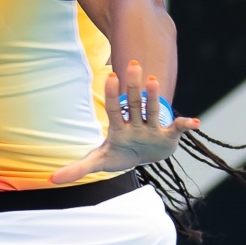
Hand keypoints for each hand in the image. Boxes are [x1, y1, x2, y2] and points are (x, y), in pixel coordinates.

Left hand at [50, 60, 199, 184]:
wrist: (142, 158)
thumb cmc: (118, 155)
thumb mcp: (98, 162)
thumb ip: (77, 169)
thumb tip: (50, 180)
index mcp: (118, 127)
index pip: (113, 108)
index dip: (112, 94)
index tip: (111, 76)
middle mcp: (135, 123)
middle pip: (133, 103)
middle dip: (133, 87)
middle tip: (133, 65)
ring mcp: (152, 128)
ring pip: (153, 110)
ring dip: (154, 97)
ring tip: (154, 81)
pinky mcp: (168, 136)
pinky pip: (178, 129)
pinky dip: (187, 125)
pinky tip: (195, 123)